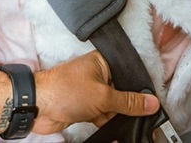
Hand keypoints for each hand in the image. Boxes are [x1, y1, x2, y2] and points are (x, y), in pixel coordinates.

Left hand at [33, 50, 159, 134]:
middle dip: (127, 105)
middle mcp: (98, 74)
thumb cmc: (65, 90)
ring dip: (116, 116)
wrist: (39, 107)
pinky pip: (103, 115)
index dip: (139, 88)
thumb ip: (128, 102)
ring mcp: (91, 91)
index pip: (128, 73)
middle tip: (138, 115)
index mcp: (102, 62)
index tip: (151, 102)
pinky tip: (110, 127)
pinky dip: (107, 122)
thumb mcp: (103, 96)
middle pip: (122, 91)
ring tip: (118, 121)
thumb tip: (150, 102)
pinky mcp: (85, 107)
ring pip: (113, 106)